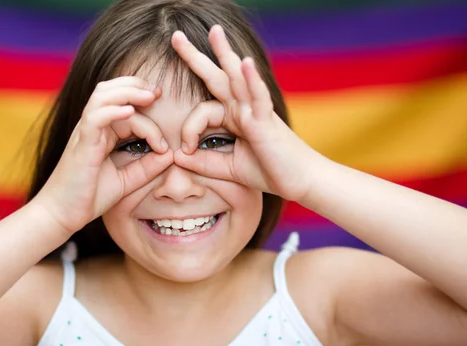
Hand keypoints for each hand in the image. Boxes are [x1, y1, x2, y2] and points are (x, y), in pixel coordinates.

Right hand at [32, 77, 172, 235]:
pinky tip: (130, 112)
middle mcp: (92, 127)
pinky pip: (95, 117)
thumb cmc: (89, 197)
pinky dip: (113, 110)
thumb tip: (170, 155)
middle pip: (110, 90)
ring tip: (148, 96)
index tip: (165, 141)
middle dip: (136, 85)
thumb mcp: (126, 181)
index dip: (147, 114)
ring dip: (127, 92)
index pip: (125, 107)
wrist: (62, 215)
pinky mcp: (81, 144)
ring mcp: (85, 133)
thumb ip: (147, 168)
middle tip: (158, 92)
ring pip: (102, 96)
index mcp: (102, 132)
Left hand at [171, 25, 321, 201]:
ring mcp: (256, 111)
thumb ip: (203, 163)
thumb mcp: (228, 169)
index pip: (202, 110)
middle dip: (196, 56)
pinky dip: (252, 80)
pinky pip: (258, 96)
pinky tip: (246, 63)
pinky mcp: (267, 121)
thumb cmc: (269, 172)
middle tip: (176, 36)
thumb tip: (176, 156)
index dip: (188, 130)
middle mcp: (244, 108)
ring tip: (214, 31)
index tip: (185, 151)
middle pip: (217, 76)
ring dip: (224, 53)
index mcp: (235, 117)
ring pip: (237, 78)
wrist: (301, 182)